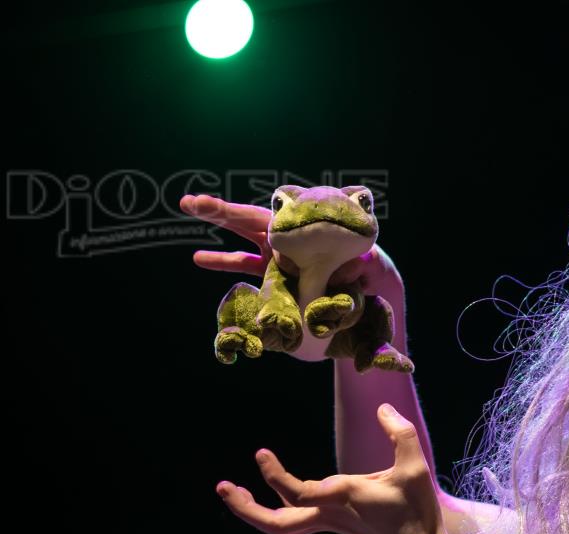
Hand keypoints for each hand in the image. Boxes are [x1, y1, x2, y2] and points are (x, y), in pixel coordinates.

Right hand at [180, 192, 402, 295]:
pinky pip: (245, 264)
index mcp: (303, 228)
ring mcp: (278, 253)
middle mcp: (287, 236)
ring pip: (242, 237)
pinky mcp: (274, 273)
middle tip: (188, 202)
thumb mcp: (360, 264)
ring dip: (216, 230)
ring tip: (187, 210)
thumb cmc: (366, 265)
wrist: (370, 284)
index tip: (214, 208)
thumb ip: (349, 266)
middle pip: (248, 220)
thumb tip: (342, 270)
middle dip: (218, 211)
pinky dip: (223, 261)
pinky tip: (197, 257)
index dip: (238, 214)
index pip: (267, 218)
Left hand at [215, 404, 445, 533]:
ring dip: (254, 510)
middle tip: (222, 487)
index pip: (298, 492)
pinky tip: (276, 492)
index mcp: (343, 499)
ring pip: (281, 525)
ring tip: (233, 490)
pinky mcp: (333, 525)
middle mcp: (329, 515)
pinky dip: (275, 508)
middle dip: (246, 507)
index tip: (260, 455)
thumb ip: (401, 434)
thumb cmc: (416, 511)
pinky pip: (293, 521)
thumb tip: (383, 409)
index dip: (275, 476)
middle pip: (277, 522)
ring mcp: (329, 523)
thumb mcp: (415, 468)